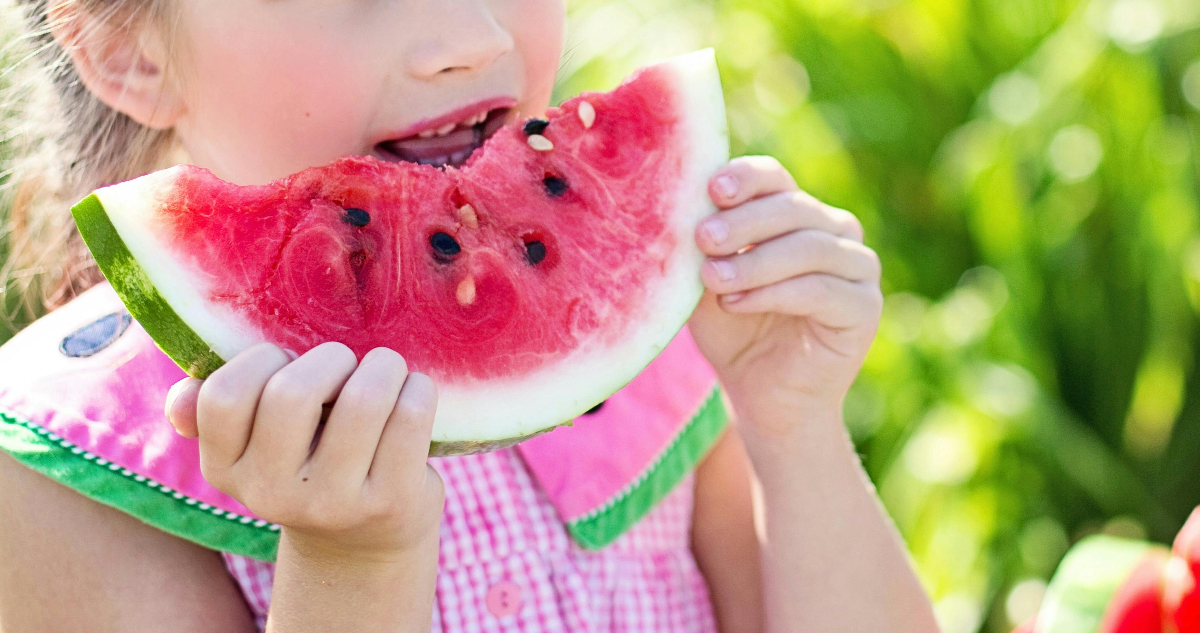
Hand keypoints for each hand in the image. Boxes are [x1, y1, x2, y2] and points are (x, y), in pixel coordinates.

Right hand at [164, 343, 444, 562]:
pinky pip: (410, 416)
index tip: (288, 363)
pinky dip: (418, 389)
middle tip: (346, 366)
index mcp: (226, 469)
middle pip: (292, 393)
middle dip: (330, 358)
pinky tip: (412, 393)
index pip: (224, 396)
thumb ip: (215, 414)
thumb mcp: (256, 448)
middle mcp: (272, 494)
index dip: (262, 359)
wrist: (364, 543)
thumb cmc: (310, 464)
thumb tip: (181, 397)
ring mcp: (334, 503)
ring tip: (385, 372)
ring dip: (383, 366)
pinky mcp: (391, 501)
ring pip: (363, 399)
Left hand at [688, 156, 882, 431]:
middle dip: (743, 222)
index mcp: (795, 213)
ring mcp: (857, 267)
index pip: (774, 178)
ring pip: (809, 247)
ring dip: (755, 262)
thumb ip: (702, 248)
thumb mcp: (707, 283)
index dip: (746, 178)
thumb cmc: (733, 332)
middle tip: (703, 238)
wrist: (762, 397)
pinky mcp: (865, 306)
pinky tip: (736, 303)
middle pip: (792, 207)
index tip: (712, 189)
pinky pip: (821, 290)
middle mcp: (833, 231)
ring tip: (713, 279)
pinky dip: (774, 293)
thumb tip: (678, 208)